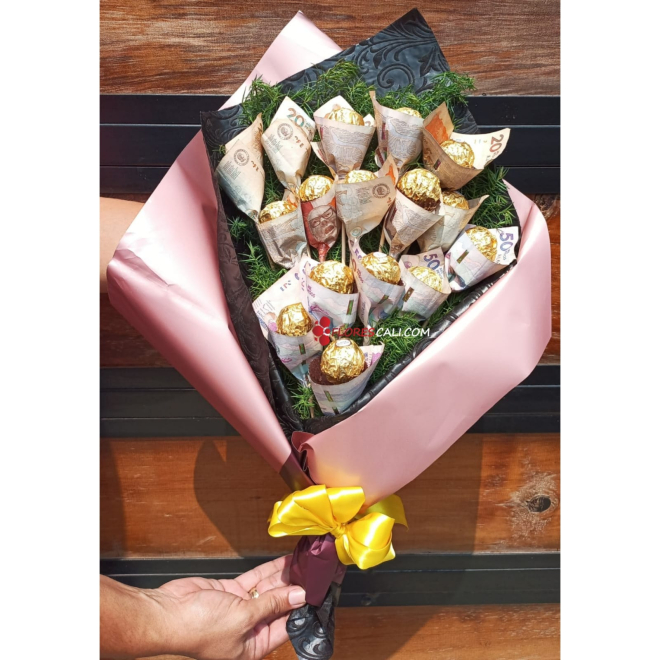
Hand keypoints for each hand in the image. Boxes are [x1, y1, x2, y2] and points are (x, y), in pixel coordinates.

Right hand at [159, 555, 305, 659]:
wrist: (167, 612)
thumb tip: (298, 596)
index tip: (318, 595)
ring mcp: (239, 609)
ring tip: (303, 564)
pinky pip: (255, 581)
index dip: (302, 611)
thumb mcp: (242, 618)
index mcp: (252, 648)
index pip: (286, 627)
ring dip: (284, 577)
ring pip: (269, 591)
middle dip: (295, 590)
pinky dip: (269, 571)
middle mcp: (248, 630)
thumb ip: (271, 604)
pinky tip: (283, 562)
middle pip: (279, 607)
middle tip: (313, 574)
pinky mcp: (231, 592)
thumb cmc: (197, 629)